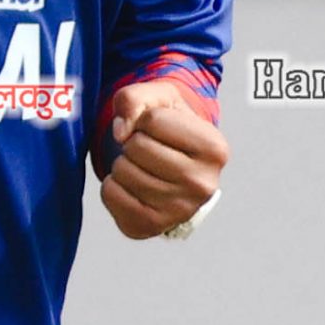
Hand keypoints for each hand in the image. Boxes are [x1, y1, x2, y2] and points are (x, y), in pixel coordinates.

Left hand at [100, 80, 228, 239]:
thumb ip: (136, 97)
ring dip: (123, 163)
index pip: (153, 120)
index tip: (158, 129)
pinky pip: (110, 194)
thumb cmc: (170, 129)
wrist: (174, 169)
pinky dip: (112, 184)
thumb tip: (121, 131)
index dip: (145, 119)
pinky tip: (131, 185)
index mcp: (214, 149)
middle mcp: (203, 185)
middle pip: (137, 147)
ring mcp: (178, 211)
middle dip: (133, 142)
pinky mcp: (151, 226)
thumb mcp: (161, 99)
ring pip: (122, 171)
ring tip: (142, 167)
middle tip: (149, 150)